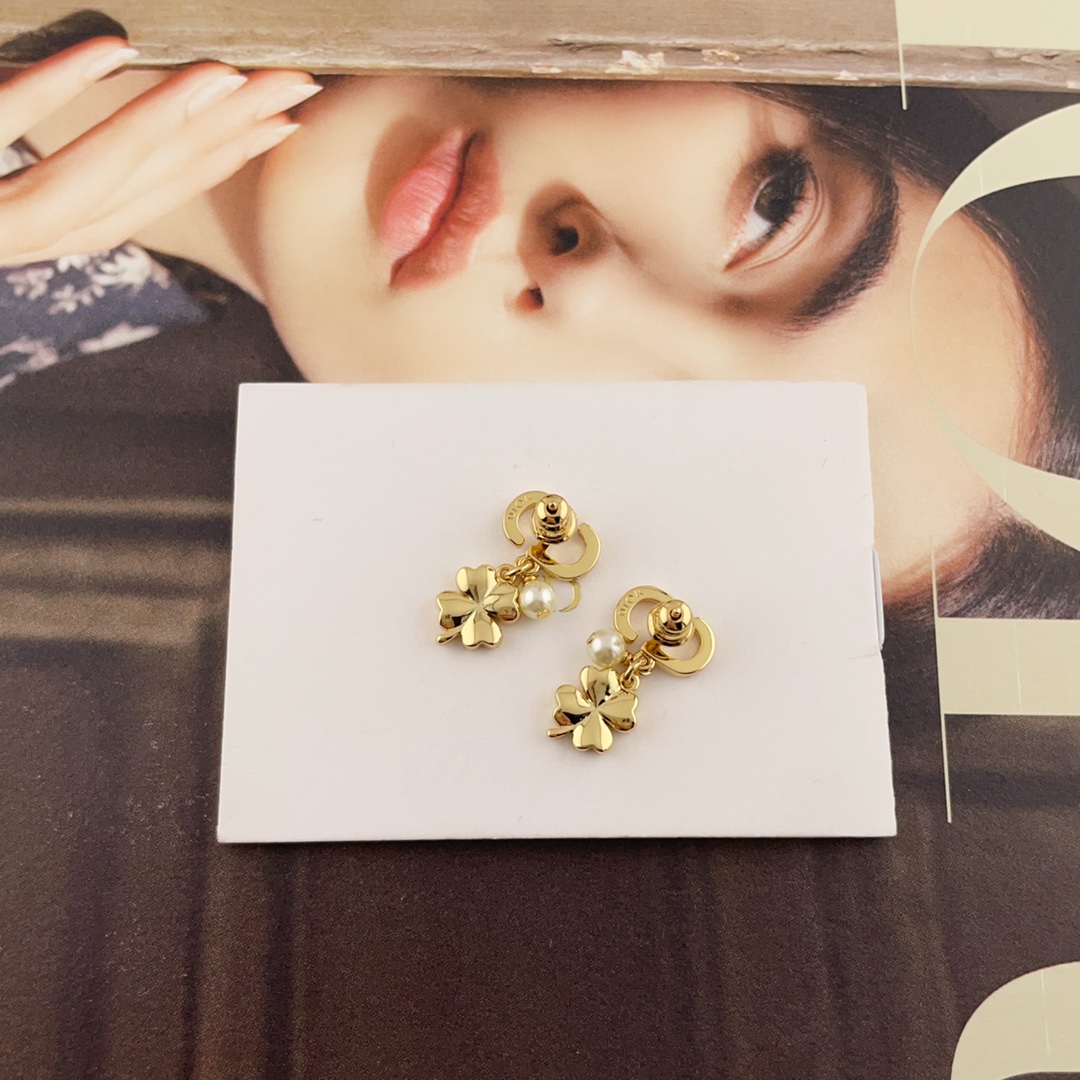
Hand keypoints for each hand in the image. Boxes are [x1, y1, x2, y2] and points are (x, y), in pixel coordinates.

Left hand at [0, 36, 319, 266]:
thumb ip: (12, 139)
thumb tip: (62, 75)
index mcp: (26, 233)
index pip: (142, 199)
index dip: (215, 161)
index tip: (278, 124)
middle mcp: (19, 238)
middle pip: (142, 188)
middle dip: (225, 134)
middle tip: (294, 86)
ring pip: (99, 177)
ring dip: (174, 126)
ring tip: (233, 79)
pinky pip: (2, 126)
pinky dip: (60, 90)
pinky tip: (114, 50)